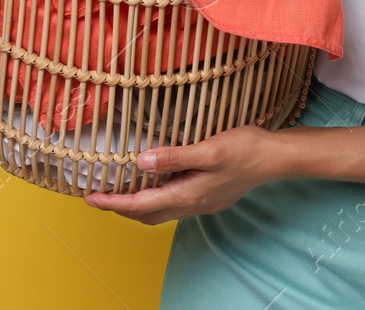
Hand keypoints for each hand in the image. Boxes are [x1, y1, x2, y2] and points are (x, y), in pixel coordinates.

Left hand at [84, 125, 278, 224]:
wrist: (275, 158)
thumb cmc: (244, 149)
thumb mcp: (208, 149)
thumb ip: (174, 157)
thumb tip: (141, 161)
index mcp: (187, 194)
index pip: (140, 204)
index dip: (112, 202)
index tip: (89, 198)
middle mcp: (191, 204)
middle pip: (146, 214)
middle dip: (120, 208)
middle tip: (98, 197)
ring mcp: (201, 203)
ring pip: (160, 212)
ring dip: (137, 205)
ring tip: (120, 192)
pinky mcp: (209, 196)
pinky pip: (174, 204)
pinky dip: (155, 199)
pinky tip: (156, 183)